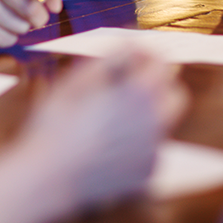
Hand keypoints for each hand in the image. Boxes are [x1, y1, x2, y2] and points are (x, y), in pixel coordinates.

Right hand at [17, 49, 187, 207]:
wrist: (48, 178)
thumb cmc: (56, 125)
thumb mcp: (78, 80)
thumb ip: (111, 57)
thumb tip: (130, 44)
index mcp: (141, 93)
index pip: (161, 63)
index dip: (147, 54)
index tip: (132, 54)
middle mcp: (156, 121)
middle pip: (175, 94)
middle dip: (159, 84)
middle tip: (132, 81)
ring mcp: (154, 150)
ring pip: (164, 122)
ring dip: (149, 111)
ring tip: (116, 113)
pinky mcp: (146, 172)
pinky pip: (151, 148)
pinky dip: (139, 141)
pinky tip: (111, 142)